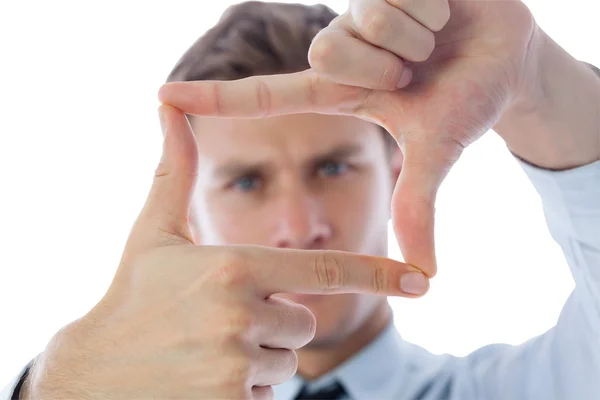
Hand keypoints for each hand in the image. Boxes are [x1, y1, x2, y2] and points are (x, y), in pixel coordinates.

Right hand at [25, 106, 424, 399]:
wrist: (90, 372)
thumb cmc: (130, 296)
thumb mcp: (154, 232)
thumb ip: (175, 172)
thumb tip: (168, 108)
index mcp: (232, 265)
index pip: (325, 270)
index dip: (377, 273)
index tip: (420, 279)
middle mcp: (239, 314)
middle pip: (300, 323)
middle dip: (272, 323)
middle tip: (217, 323)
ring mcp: (234, 365)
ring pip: (284, 363)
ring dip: (256, 359)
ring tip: (203, 352)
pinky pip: (266, 397)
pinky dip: (244, 391)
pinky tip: (202, 380)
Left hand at [158, 0, 537, 276]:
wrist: (509, 58)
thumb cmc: (467, 101)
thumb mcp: (436, 152)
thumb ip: (418, 205)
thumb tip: (425, 275)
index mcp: (340, 92)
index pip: (265, 96)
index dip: (216, 100)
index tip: (163, 98)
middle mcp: (340, 50)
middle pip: (328, 52)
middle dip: (387, 68)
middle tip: (417, 73)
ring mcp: (360, 13)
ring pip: (364, 21)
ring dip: (414, 41)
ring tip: (433, 45)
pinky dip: (431, 9)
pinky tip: (443, 13)